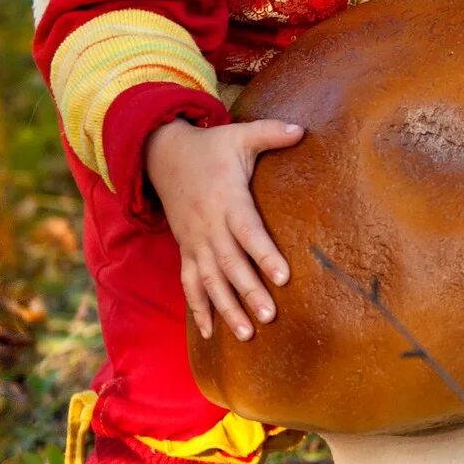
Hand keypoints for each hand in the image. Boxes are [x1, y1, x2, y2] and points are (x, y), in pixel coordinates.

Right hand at [144, 117, 304, 342]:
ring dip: (226, 308)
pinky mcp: (185, 250)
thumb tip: (302, 129)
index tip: (283, 277)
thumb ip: (270, 133)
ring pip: (210, 280)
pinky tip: (210, 334)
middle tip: (270, 316)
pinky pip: (189, 283)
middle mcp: (209, 225)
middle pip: (230, 263)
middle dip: (249, 291)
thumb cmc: (210, 147)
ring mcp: (194, 241)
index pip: (248, 231)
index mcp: (228, 200)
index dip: (264, 254)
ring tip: (247, 334)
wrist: (161, 154)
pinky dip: (198, 308)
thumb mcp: (239, 135)